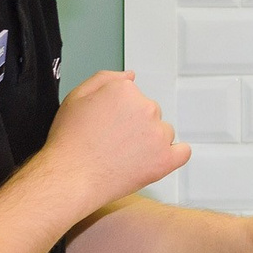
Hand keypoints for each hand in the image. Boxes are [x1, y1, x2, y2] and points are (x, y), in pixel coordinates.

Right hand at [41, 71, 188, 208]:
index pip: (134, 97)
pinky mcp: (165, 159)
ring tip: (125, 155)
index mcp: (126, 90)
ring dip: (150, 141)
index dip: (120, 111)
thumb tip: (130, 76)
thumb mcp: (76, 96)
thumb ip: (105, 80)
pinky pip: (182, 152)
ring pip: (163, 132)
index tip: (109, 123)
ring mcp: (158, 134)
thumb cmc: (70, 141)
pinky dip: (172, 156)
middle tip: (113, 141)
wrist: (70, 176)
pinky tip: (156, 160)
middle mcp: (146, 107)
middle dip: (135, 125)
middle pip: (150, 113)